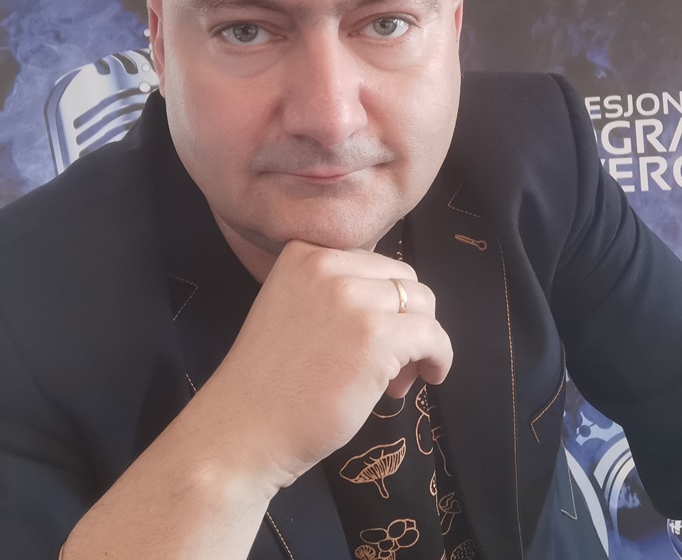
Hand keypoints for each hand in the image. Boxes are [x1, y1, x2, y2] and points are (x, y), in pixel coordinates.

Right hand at [202, 239, 452, 491]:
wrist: (241, 430)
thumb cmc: (268, 383)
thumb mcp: (293, 309)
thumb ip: (335, 294)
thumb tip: (401, 307)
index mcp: (304, 253)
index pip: (373, 264)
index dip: (380, 303)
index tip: (367, 340)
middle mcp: (328, 265)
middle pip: (403, 280)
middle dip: (404, 320)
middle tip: (387, 365)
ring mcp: (352, 298)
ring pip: (422, 306)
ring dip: (420, 342)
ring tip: (396, 380)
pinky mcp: (376, 336)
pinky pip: (433, 335)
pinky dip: (439, 356)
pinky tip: (428, 377)